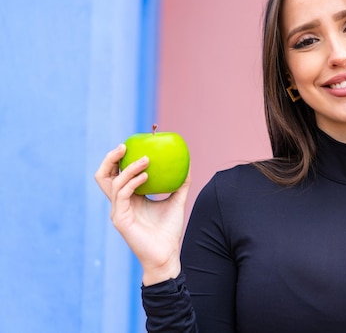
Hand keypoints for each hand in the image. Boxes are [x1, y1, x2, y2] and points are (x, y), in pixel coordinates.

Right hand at [94, 144, 190, 284]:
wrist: (166, 255)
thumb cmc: (169, 231)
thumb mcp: (176, 202)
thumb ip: (180, 184)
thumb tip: (187, 165)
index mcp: (130, 198)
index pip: (117, 173)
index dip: (119, 158)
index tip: (132, 143)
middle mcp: (120, 203)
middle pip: (104, 176)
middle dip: (110, 158)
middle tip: (124, 146)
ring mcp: (118, 211)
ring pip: (113, 182)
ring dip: (129, 168)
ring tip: (146, 159)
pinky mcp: (120, 219)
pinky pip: (122, 194)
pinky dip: (132, 182)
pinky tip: (146, 176)